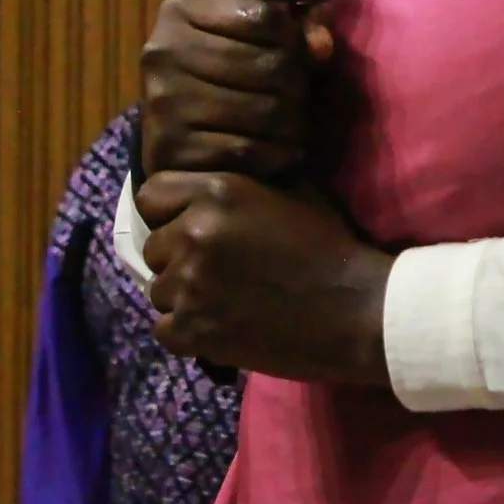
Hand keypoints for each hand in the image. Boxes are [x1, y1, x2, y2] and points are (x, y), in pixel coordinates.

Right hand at [137, 0, 336, 181]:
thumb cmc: (222, 72)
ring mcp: (163, 101)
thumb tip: (322, 47)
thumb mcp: (254, 33)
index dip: (294, 37)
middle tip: (301, 98)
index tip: (298, 53)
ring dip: (293, 123)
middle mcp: (164, 51)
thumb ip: (298, 24)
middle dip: (299, 85)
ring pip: (264, 110)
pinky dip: (276, 154)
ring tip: (294, 125)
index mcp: (181, 11)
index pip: (265, 16)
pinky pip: (247, 149)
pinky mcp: (170, 147)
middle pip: (270, 64)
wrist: (173, 134)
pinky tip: (281, 152)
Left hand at [138, 171, 392, 386]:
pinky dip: (186, 332)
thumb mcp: (292, 191)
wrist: (352, 310)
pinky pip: (164, 330)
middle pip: (154, 247)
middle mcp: (193, 233)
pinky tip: (217, 326)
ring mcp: (190, 285)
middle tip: (215, 269)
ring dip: (183, 296)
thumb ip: (246, 180)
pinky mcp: (193, 330)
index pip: (151, 195)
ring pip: (158, 290)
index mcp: (215, 192)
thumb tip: (220, 171)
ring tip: (220, 300)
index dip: (169, 211)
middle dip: (178, 257)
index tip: (189, 225)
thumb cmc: (327, 245)